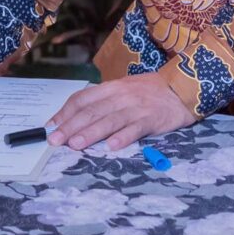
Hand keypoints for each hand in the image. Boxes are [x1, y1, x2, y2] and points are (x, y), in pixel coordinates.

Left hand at [49, 71, 196, 154]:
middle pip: (92, 111)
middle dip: (70, 126)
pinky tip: (111, 146)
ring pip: (110, 120)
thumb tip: (77, 118)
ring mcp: (137, 107)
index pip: (83, 99)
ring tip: (75, 144)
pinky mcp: (152, 119)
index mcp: (112, 88)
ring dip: (91, 133)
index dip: (65, 112)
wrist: (181, 89)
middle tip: (55, 140)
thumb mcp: (124, 90)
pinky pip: (136, 128)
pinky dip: (123, 137)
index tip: (51, 126)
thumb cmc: (149, 92)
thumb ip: (103, 102)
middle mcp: (121, 96)